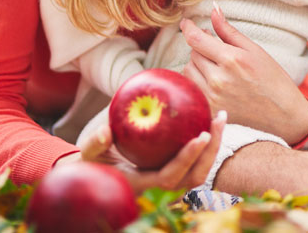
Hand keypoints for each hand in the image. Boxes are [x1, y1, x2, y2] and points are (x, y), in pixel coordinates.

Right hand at [57, 109, 226, 193]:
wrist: (97, 177)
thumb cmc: (92, 164)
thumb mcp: (88, 154)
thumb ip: (94, 143)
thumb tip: (107, 131)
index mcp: (141, 185)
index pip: (170, 177)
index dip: (187, 159)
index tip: (200, 137)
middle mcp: (159, 190)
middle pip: (194, 177)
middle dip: (211, 151)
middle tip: (217, 120)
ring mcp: (169, 185)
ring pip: (200, 173)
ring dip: (214, 147)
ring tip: (219, 117)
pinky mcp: (175, 176)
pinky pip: (196, 164)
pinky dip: (207, 146)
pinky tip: (209, 120)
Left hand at [180, 5, 307, 144]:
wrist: (283, 114)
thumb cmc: (273, 79)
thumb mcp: (255, 50)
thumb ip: (229, 31)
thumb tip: (213, 9)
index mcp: (232, 60)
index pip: (196, 39)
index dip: (188, 28)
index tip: (186, 23)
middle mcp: (219, 79)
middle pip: (192, 54)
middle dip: (201, 48)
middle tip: (216, 50)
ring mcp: (212, 97)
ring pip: (188, 71)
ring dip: (196, 65)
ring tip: (214, 66)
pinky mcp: (210, 111)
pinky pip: (190, 89)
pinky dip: (195, 82)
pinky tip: (210, 81)